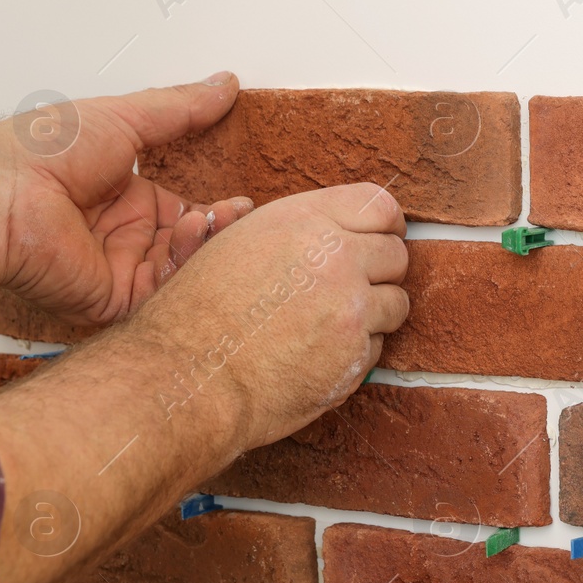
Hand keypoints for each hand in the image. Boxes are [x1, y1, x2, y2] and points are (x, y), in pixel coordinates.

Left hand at [0, 73, 256, 325]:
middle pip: (190, 242)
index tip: (242, 201)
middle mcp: (122, 236)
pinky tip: (192, 232)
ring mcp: (119, 269)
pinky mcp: (114, 297)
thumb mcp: (124, 117)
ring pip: (183, 267)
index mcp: (124, 198)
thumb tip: (223, 84)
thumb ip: (181, 108)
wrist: (2, 192)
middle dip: (219, 229)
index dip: (217, 209)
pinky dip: (186, 263)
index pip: (185, 211)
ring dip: (205, 242)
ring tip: (215, 218)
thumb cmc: (42, 150)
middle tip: (241, 214)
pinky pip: (164, 290)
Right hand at [123, 182, 410, 448]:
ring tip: (330, 324)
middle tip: (354, 287)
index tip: (384, 236)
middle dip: (380, 271)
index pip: (380, 205)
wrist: (186, 376)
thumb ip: (296, 229)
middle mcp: (335, 258)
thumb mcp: (236, 243)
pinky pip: (377, 346)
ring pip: (397, 302)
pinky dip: (355, 352)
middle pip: (397, 254)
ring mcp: (351, 308)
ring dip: (374, 313)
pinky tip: (316, 355)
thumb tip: (338, 224)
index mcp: (303, 221)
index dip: (386, 223)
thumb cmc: (196, 312)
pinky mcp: (356, 355)